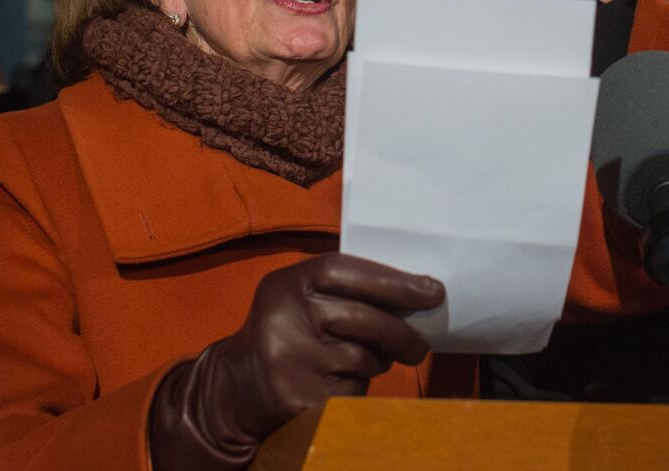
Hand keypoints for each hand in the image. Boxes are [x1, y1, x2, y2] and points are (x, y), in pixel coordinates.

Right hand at [148, 253, 442, 469]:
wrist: (237, 387)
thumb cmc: (288, 331)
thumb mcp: (302, 296)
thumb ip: (346, 288)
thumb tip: (419, 293)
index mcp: (287, 283)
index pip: (346, 271)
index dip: (393, 281)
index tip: (431, 291)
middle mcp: (285, 317)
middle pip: (365, 319)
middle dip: (402, 333)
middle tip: (421, 345)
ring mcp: (290, 359)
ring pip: (363, 357)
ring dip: (377, 362)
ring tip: (367, 361)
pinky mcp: (299, 397)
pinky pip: (352, 388)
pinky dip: (358, 385)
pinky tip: (341, 381)